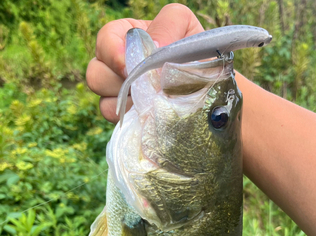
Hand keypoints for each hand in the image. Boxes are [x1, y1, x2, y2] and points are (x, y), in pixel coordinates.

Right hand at [86, 3, 203, 122]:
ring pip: (104, 102)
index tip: (133, 67)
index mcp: (128, 37)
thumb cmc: (194, 50)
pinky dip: (132, 118)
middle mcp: (118, 65)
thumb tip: (153, 46)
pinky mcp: (128, 116)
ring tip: (151, 101)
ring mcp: (121, 94)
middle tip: (144, 88)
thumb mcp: (184, 26)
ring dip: (126, 102)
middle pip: (96, 74)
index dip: (115, 55)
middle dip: (119, 83)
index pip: (105, 40)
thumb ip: (167, 25)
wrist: (209, 82)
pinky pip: (117, 120)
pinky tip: (149, 115)